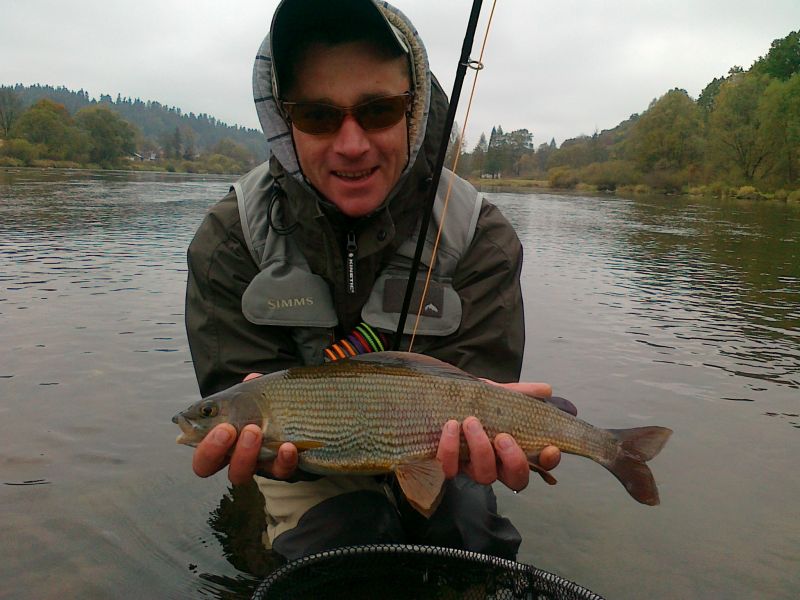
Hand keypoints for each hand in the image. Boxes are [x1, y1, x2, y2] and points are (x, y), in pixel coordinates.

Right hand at [191, 373, 298, 484]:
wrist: (297, 415)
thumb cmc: (268, 405)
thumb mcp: (256, 395)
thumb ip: (250, 388)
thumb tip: (252, 379)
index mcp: (218, 438)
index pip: (199, 448)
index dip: (199, 442)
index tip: (216, 424)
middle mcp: (231, 455)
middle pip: (206, 467)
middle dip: (212, 450)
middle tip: (227, 429)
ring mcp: (254, 465)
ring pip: (239, 474)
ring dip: (244, 454)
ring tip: (254, 431)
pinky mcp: (281, 468)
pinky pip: (280, 472)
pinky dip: (283, 460)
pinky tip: (288, 446)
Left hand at [436, 381, 567, 491]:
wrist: (434, 399)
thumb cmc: (470, 402)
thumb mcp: (495, 394)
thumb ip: (520, 393)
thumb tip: (546, 389)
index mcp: (513, 448)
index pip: (539, 462)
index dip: (548, 461)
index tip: (550, 448)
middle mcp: (496, 464)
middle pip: (516, 479)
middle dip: (513, 460)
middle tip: (503, 437)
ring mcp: (472, 468)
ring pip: (484, 476)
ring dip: (480, 449)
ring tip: (471, 422)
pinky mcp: (447, 467)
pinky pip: (450, 468)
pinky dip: (450, 448)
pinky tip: (450, 427)